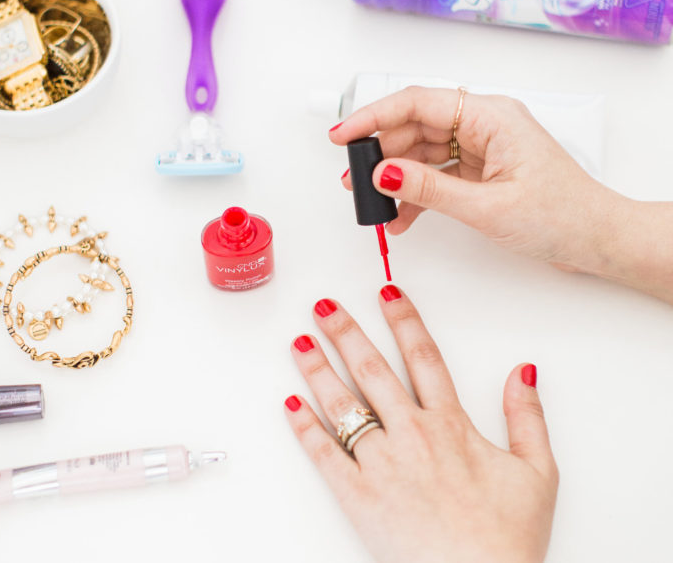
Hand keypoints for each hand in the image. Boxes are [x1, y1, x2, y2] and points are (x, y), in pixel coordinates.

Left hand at [285, 288, 557, 562]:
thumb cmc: (506, 540)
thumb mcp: (538, 473)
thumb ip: (528, 416)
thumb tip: (524, 371)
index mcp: (450, 425)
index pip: (423, 356)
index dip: (404, 320)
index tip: (387, 293)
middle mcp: (411, 435)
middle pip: (373, 369)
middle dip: (346, 332)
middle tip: (325, 306)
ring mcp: (381, 464)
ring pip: (344, 403)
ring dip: (319, 368)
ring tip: (300, 341)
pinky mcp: (358, 497)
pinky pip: (325, 454)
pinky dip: (305, 427)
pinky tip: (292, 404)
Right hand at [330, 86, 622, 275]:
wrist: (598, 240)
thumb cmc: (562, 217)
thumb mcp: (488, 206)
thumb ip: (429, 189)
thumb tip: (382, 173)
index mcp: (491, 116)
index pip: (417, 103)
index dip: (373, 116)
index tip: (342, 136)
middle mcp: (485, 123)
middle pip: (416, 125)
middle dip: (381, 152)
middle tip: (351, 180)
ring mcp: (483, 145)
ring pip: (424, 150)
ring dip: (397, 177)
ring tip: (372, 204)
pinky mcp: (482, 168)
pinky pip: (438, 171)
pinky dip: (418, 192)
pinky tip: (400, 216)